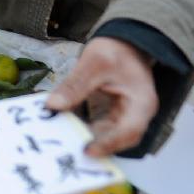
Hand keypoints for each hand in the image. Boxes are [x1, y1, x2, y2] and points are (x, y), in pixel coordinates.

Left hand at [45, 37, 158, 156]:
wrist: (124, 43)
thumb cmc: (116, 50)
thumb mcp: (94, 62)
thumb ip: (75, 85)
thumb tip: (52, 105)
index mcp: (142, 103)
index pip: (129, 131)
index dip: (108, 143)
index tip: (86, 150)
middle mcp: (137, 115)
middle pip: (119, 140)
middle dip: (95, 146)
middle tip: (68, 150)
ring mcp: (126, 118)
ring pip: (107, 137)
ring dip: (87, 139)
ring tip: (62, 140)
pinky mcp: (113, 117)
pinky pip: (99, 129)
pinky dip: (83, 129)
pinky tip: (65, 128)